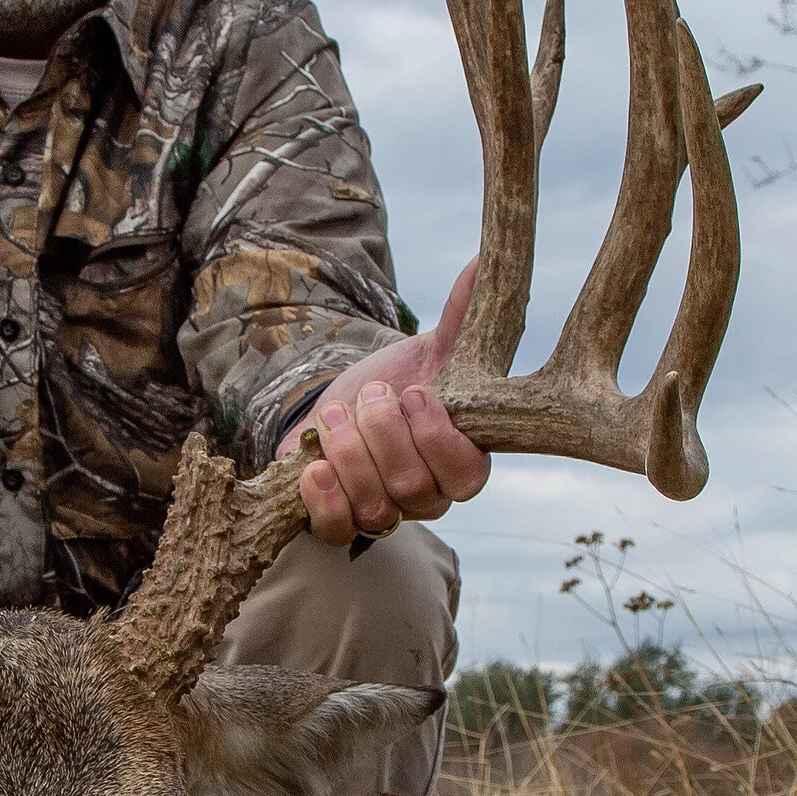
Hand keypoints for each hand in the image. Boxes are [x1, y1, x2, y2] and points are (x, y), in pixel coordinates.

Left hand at [274, 261, 490, 546]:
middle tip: (368, 396)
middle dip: (382, 435)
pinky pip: (338, 531)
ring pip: (375, 508)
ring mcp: (385, 514)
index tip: (414, 392)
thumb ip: (460, 317)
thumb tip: (483, 264)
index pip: (466, 473)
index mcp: (462, 459)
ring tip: (335, 416)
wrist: (340, 405)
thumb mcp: (427, 351)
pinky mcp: (341, 521)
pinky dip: (324, 500)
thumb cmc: (395, 382)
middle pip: (414, 489)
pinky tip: (313, 466)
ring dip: (349, 455)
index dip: (437, 439)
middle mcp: (428, 496)